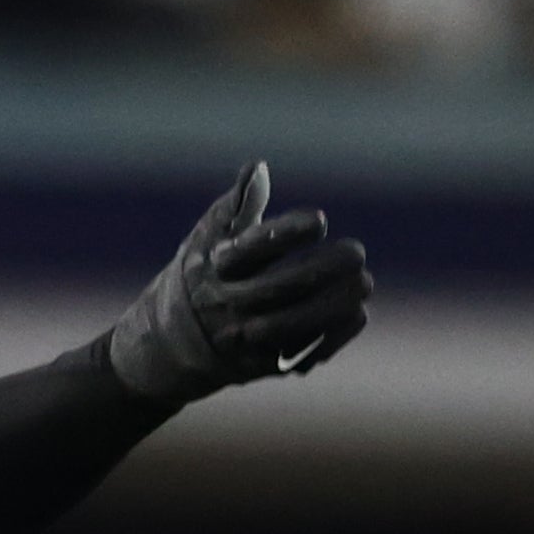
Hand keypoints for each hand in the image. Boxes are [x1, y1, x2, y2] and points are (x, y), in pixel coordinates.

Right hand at [102, 164, 372, 403]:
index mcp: (214, 267)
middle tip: (357, 252)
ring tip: (365, 282)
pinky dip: (334, 335)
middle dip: (325, 269)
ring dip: (335, 304)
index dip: (289, 233)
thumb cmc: (200, 277)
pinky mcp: (261, 365)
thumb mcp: (206, 238)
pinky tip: (357, 312)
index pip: (253, 248)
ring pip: (295, 324)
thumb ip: (237, 206)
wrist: (168, 345)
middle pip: (280, 288)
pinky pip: (304, 352)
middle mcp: (227, 304)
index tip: (321, 221)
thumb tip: (259, 168)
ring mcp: (244, 339)